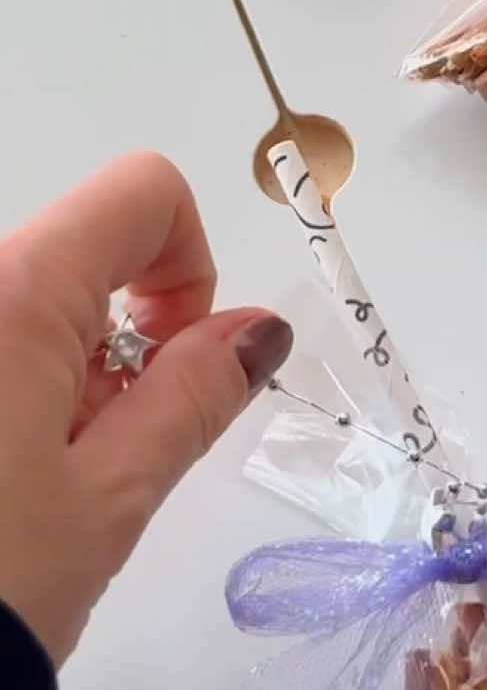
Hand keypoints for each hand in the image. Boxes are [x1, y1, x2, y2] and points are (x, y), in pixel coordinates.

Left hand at [0, 153, 291, 665]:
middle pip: (81, 252)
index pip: (142, 193)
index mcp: (13, 292)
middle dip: (125, 334)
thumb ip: (194, 393)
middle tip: (103, 450)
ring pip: (25, 302)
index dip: (189, 265)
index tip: (178, 361)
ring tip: (36, 483)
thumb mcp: (112, 497)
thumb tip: (259, 328)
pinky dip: (11, 389)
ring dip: (64, 369)